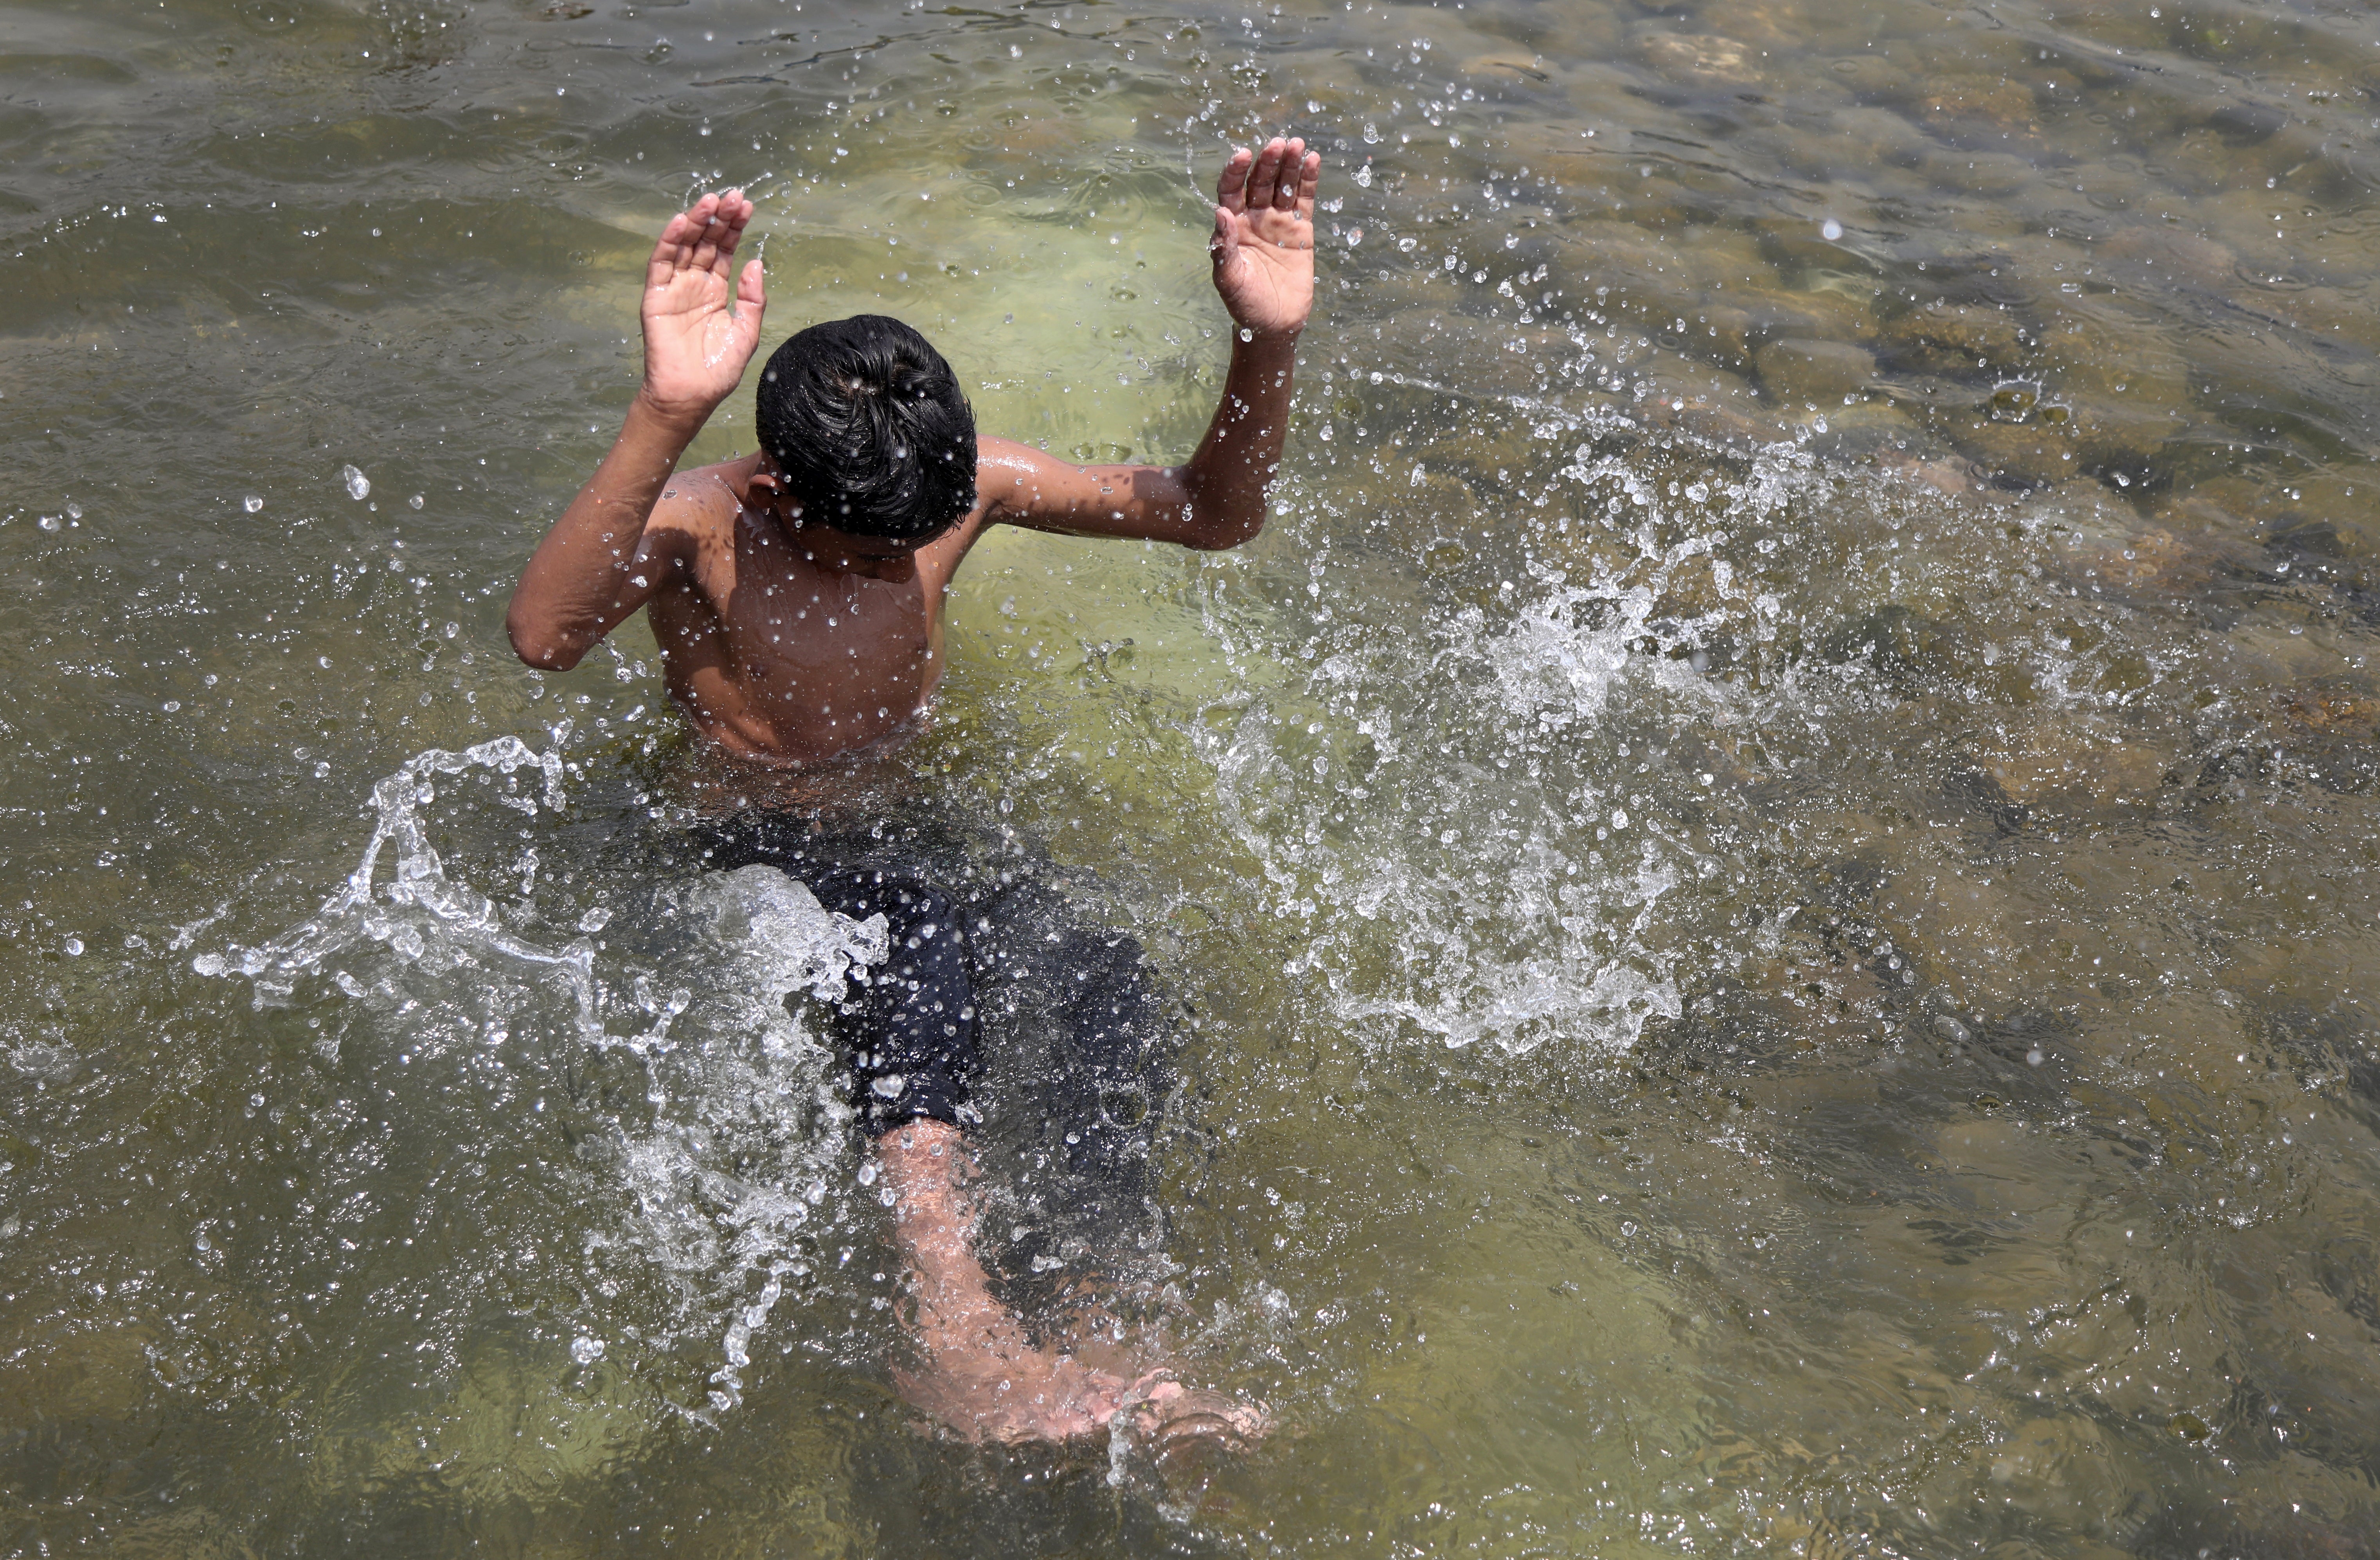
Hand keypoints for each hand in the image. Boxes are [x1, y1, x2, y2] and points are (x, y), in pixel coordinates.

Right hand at [637, 190, 765, 427]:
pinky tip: (682, 222)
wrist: (690, 394)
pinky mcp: (655, 296)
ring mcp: (674, 287)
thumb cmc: (717, 369)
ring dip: (696, 222)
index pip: (725, 250)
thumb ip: (753, 300)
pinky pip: (661, 264)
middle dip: (719, 219)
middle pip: (706, 242)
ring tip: (711, 201)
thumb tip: (757, 263)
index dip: (735, 228)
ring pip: (684, 246)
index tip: (747, 206)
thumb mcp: (746, 333)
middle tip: (733, 196)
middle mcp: (694, 284)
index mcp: (715, 290)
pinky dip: (669, 242)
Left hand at [1210, 137, 1320, 339]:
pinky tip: (1313, 159)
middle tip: (1277, 144)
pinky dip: (1309, 179)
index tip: (1242, 155)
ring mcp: (1277, 221)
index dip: (1235, 171)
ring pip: (1283, 185)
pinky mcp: (1300, 229)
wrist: (1274, 324)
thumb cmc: (1245, 304)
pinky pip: (1304, 199)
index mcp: (1232, 226)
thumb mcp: (1229, 280)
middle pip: (1259, 182)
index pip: (1230, 190)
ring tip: (1296, 144)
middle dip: (1267, 162)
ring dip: (1289, 164)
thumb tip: (1220, 212)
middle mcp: (1253, 217)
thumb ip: (1223, 248)